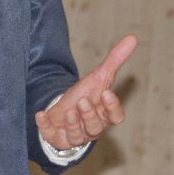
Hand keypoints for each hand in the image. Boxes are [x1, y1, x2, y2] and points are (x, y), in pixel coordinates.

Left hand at [36, 35, 136, 151]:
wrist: (65, 109)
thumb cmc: (86, 95)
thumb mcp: (99, 77)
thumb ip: (115, 60)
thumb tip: (132, 37)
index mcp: (105, 115)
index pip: (115, 116)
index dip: (112, 107)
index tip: (107, 93)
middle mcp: (92, 128)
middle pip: (95, 127)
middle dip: (89, 115)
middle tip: (83, 101)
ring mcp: (74, 135)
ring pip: (77, 136)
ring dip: (73, 124)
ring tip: (69, 111)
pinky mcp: (56, 137)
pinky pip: (51, 136)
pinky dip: (45, 126)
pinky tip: (40, 115)